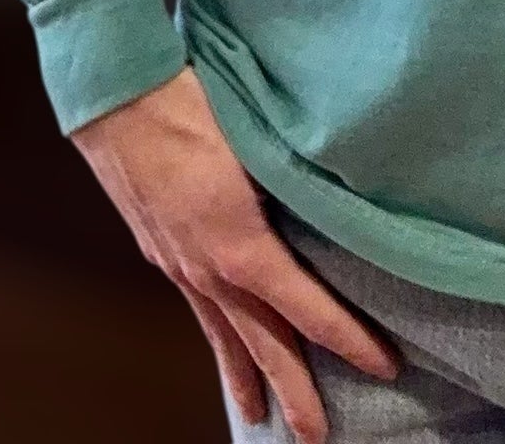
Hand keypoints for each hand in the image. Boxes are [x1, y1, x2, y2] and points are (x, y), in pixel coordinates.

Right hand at [70, 63, 400, 443]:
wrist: (120, 95)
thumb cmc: (196, 104)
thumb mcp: (262, 142)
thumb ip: (302, 182)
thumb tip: (348, 200)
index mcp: (241, 246)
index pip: (308, 310)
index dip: (348, 341)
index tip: (384, 364)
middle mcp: (208, 268)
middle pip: (262, 343)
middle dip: (294, 391)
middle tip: (318, 437)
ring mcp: (180, 263)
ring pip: (223, 335)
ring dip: (246, 378)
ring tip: (260, 416)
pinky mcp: (162, 249)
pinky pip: (197, 310)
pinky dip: (215, 339)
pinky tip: (221, 348)